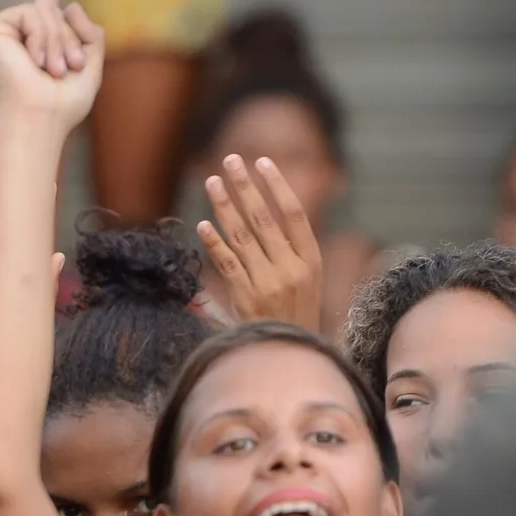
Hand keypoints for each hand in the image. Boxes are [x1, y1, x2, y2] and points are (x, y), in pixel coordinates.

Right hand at [0, 0, 104, 141]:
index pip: (43, 15)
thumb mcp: (88, 68)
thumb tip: (71, 5)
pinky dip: (41, 36)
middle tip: (69, 68)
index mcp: (37, 50)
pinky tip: (35, 60)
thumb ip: (89, 37)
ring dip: (58, 41)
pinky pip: (30, 13)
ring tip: (55, 70)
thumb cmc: (62, 104)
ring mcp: (2, 34)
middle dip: (69, 39)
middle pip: (54, 14)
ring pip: (44, 12)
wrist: (40, 118)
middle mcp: (17, 40)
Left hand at [198, 155, 323, 328]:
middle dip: (245, 186)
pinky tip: (203, 224)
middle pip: (264, 218)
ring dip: (224, 206)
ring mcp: (268, 284)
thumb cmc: (296, 312)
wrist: (292, 354)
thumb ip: (290, 247)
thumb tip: (265, 208)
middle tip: (231, 160)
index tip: (262, 162)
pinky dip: (215, 243)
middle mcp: (292, 269)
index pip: (294, 213)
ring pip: (242, 236)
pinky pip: (228, 264)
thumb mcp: (307, 279)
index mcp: (311, 260)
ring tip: (212, 182)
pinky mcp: (246, 298)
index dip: (277, 185)